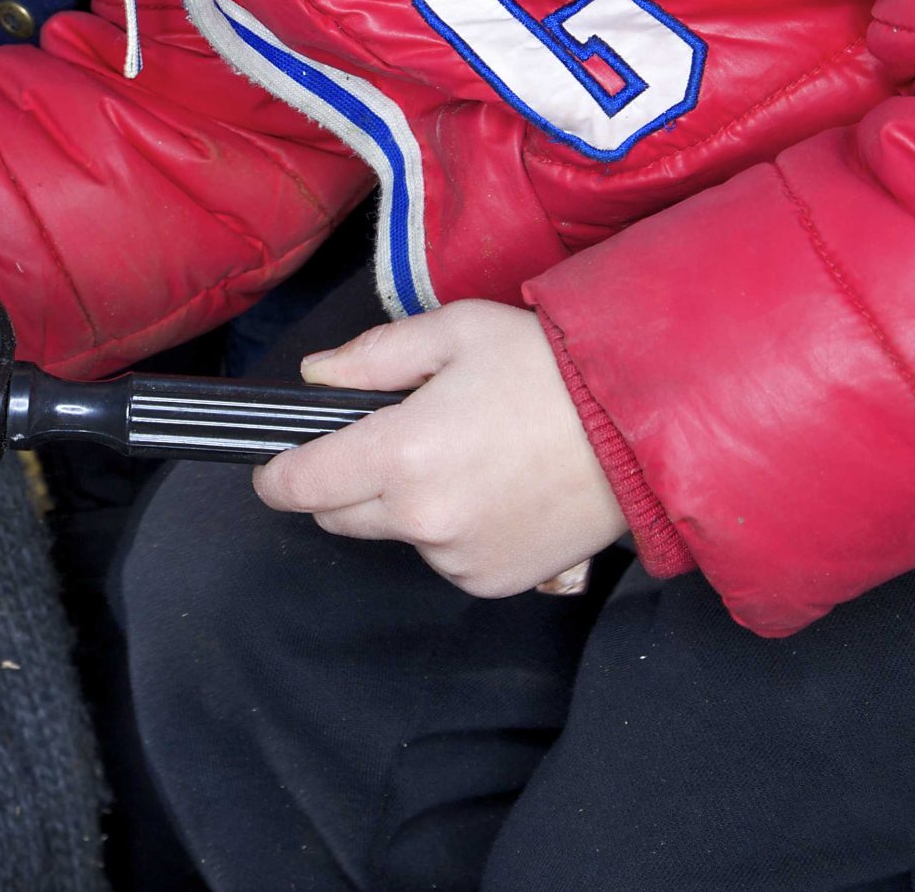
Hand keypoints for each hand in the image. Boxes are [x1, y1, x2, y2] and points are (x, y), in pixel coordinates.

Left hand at [251, 300, 626, 596]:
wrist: (640, 428)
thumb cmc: (549, 371)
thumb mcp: (452, 332)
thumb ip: (372, 356)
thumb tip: (317, 376)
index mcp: (401, 454)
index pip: (300, 485)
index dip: (276, 474)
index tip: (274, 465)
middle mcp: (423, 518)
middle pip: (336, 516)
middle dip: (341, 482)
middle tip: (388, 441)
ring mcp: (460, 558)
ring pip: (392, 536)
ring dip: (401, 507)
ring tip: (459, 458)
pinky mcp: (495, 582)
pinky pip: (443, 558)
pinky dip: (449, 531)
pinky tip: (490, 490)